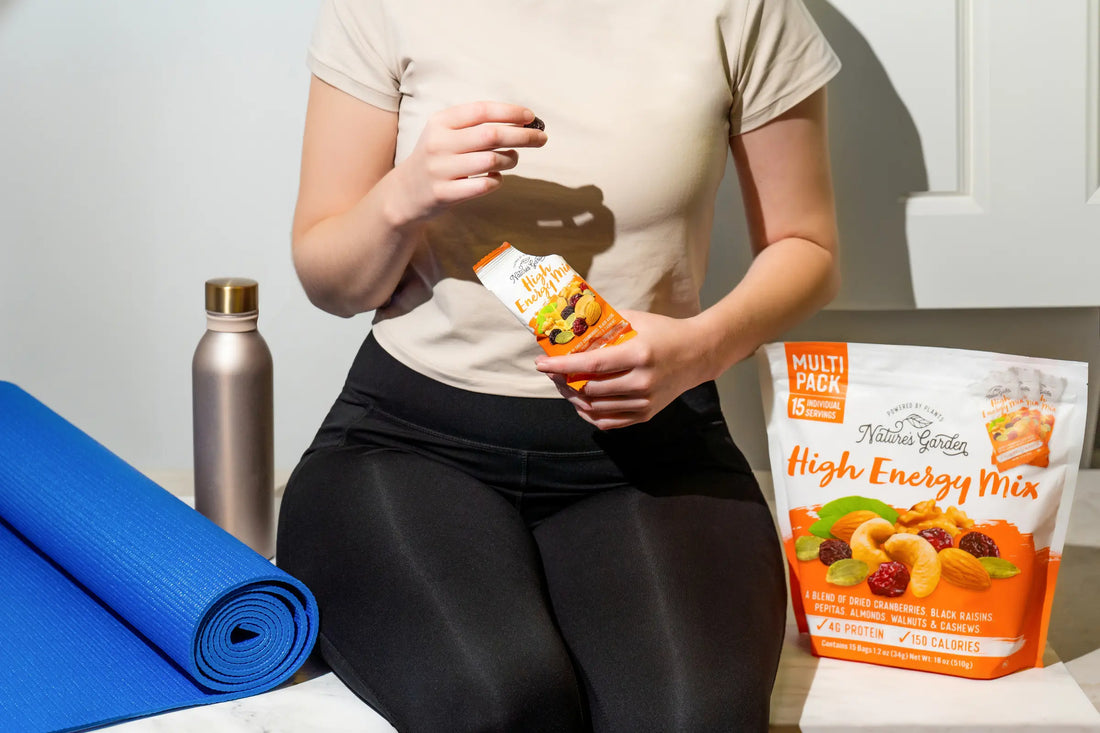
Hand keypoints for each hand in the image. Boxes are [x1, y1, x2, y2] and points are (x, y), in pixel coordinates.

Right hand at [391, 101, 546, 222]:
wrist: (404, 193)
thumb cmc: (437, 159)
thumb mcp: (445, 134)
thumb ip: (475, 125)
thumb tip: (522, 121)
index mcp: (440, 122)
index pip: (482, 110)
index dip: (510, 112)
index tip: (531, 116)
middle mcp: (439, 143)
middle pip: (491, 135)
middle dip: (523, 135)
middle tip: (542, 138)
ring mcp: (440, 169)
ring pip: (491, 160)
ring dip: (511, 159)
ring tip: (513, 158)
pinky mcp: (444, 193)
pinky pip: (484, 185)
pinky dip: (497, 180)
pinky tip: (496, 177)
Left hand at [533, 310, 717, 429]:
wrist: (698, 354)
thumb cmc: (664, 332)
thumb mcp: (636, 320)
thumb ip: (605, 326)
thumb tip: (572, 328)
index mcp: (638, 355)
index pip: (591, 365)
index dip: (562, 366)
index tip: (541, 364)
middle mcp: (642, 382)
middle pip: (590, 389)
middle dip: (563, 381)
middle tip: (551, 372)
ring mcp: (645, 402)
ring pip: (596, 407)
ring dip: (573, 397)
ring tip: (563, 384)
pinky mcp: (646, 414)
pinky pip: (608, 421)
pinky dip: (589, 414)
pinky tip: (580, 401)